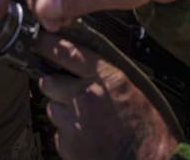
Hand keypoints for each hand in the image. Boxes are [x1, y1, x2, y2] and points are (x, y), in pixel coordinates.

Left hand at [37, 35, 178, 159]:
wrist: (150, 159)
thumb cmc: (147, 128)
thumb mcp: (130, 88)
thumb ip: (104, 74)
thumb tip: (84, 65)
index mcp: (105, 77)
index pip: (68, 52)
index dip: (49, 45)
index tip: (39, 40)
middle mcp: (86, 96)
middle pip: (50, 82)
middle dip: (56, 86)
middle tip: (70, 94)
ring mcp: (74, 121)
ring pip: (52, 109)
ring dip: (63, 112)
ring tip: (85, 120)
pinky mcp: (68, 144)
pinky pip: (58, 133)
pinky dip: (68, 135)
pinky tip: (87, 137)